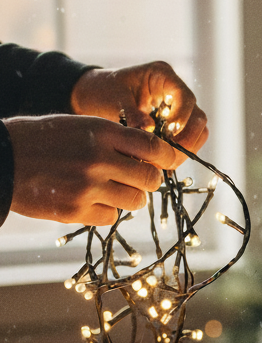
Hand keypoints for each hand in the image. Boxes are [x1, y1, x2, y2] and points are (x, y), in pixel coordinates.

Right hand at [4, 115, 176, 226]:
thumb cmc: (44, 140)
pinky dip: (105, 210)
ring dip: (129, 197)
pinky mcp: (75, 210)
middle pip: (151, 179)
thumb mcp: (81, 126)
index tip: (163, 162)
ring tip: (111, 189)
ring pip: (136, 201)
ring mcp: (87, 186)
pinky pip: (111, 216)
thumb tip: (155, 157)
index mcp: (102, 133)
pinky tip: (88, 199)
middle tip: (136, 179)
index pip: (154, 147)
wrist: (0, 158)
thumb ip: (116, 139)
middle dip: (148, 180)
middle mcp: (99, 159)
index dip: (165, 158)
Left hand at [70, 61, 208, 167]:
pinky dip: (180, 152)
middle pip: (198, 117)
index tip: (169, 133)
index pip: (186, 97)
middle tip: (168, 153)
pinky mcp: (177, 124)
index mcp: (163, 76)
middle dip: (186, 138)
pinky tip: (164, 160)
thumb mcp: (114, 99)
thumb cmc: (103, 91)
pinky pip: (189, 140)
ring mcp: (179, 109)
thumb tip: (149, 130)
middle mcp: (176, 92)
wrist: (95, 96)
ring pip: (198, 131)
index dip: (182, 116)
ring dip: (186, 148)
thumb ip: (132, 113)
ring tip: (166, 159)